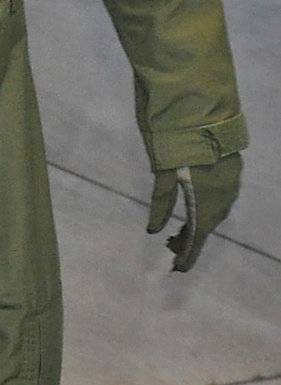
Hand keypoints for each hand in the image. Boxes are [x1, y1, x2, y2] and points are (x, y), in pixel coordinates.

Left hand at [147, 152, 241, 272]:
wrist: (205, 115)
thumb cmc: (178, 143)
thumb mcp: (164, 174)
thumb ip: (160, 202)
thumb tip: (153, 230)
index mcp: (205, 200)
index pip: (197, 236)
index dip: (188, 254)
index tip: (179, 269)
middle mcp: (222, 196)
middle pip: (205, 225)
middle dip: (189, 239)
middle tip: (172, 250)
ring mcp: (231, 185)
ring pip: (214, 212)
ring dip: (198, 224)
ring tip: (178, 233)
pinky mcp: (233, 173)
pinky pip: (220, 199)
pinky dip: (206, 209)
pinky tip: (195, 210)